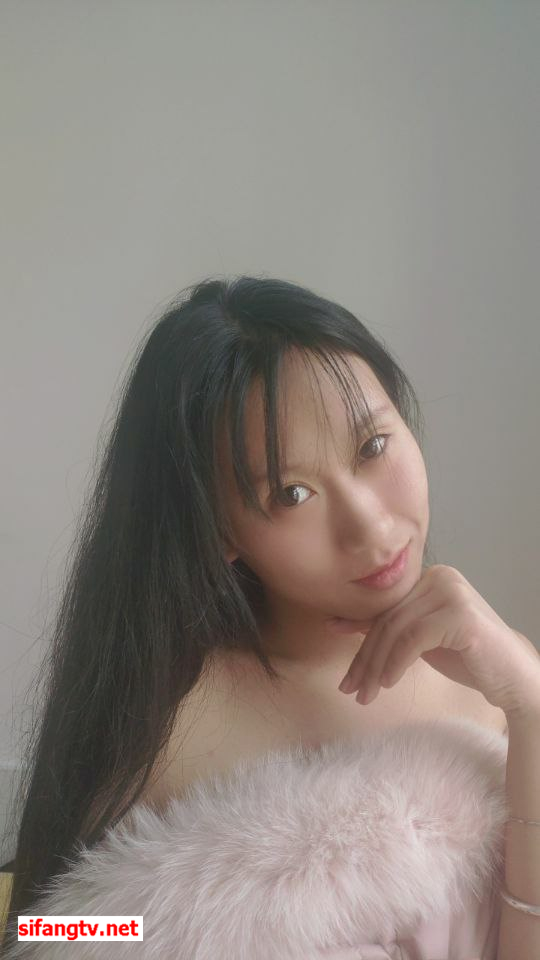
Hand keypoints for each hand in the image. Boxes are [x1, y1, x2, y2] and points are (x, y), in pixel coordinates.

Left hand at [336, 564, 539, 717]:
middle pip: (387, 619)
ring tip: (364, 694)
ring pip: (396, 629)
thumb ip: (387, 627)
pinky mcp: (460, 614)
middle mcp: (440, 576)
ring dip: (375, 666)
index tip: (343, 670)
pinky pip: (413, 638)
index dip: (357, 639)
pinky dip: (395, 662)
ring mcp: (451, 592)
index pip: (384, 608)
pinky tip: (388, 683)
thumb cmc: (467, 656)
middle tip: (349, 689)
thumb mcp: (418, 638)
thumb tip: (336, 623)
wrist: (512, 675)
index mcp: (429, 576)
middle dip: (364, 658)